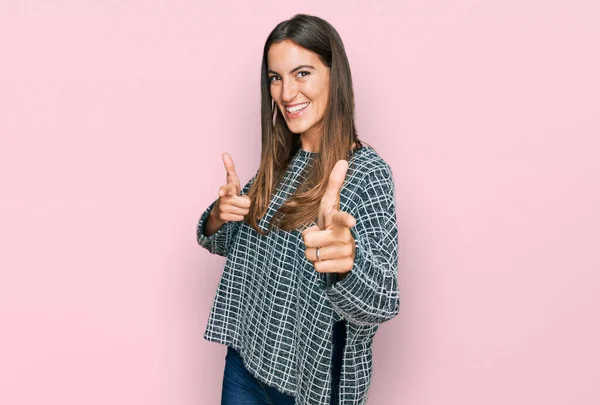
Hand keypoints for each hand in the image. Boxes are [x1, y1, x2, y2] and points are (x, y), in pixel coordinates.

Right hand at [210, 153, 250, 222]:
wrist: (220, 210)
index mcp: (226, 188)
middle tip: (239, 200)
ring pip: (244, 211)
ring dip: (243, 210)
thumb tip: (225, 153)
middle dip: (246, 202)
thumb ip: (230, 167)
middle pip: (246, 203)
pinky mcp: (224, 218)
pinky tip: (233, 213)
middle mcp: (223, 199)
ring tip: (236, 206)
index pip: (224, 189)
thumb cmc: (229, 192)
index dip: (223, 191)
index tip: (221, 192)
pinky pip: (241, 218)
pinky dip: (239, 216)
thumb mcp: (231, 180)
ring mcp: (223, 208)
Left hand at [302, 159, 356, 275]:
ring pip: (312, 254)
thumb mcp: (330, 204)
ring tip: (326, 247)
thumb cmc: (333, 224)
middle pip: (308, 238)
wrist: (345, 249)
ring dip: (314, 252)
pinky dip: (319, 265)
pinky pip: (318, 267)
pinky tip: (329, 259)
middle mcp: (346, 236)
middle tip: (321, 236)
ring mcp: (347, 253)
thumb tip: (343, 160)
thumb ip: (335, 183)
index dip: (346, 219)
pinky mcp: (345, 267)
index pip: (343, 218)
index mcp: (341, 220)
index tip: (351, 221)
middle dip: (309, 239)